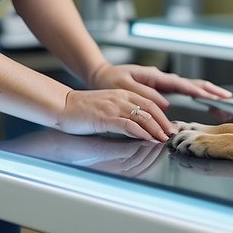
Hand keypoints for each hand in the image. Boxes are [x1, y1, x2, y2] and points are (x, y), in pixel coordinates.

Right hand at [57, 87, 172, 141]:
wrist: (62, 105)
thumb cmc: (81, 109)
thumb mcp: (106, 106)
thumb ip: (122, 113)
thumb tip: (138, 127)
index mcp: (121, 93)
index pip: (148, 102)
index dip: (161, 114)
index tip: (169, 125)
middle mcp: (120, 97)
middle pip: (150, 108)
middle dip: (163, 122)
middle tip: (171, 133)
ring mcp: (113, 106)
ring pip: (142, 116)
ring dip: (155, 129)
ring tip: (163, 138)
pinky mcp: (105, 117)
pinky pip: (128, 124)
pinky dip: (140, 132)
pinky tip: (147, 138)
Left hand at [87, 62, 232, 106]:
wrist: (101, 76)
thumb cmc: (110, 80)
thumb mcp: (125, 87)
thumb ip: (145, 95)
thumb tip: (165, 104)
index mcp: (155, 76)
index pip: (182, 84)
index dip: (199, 91)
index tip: (213, 96)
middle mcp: (161, 78)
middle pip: (191, 83)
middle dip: (210, 90)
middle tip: (228, 97)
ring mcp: (162, 83)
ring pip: (189, 87)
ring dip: (206, 92)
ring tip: (222, 100)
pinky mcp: (160, 88)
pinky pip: (182, 92)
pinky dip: (195, 95)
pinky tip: (204, 100)